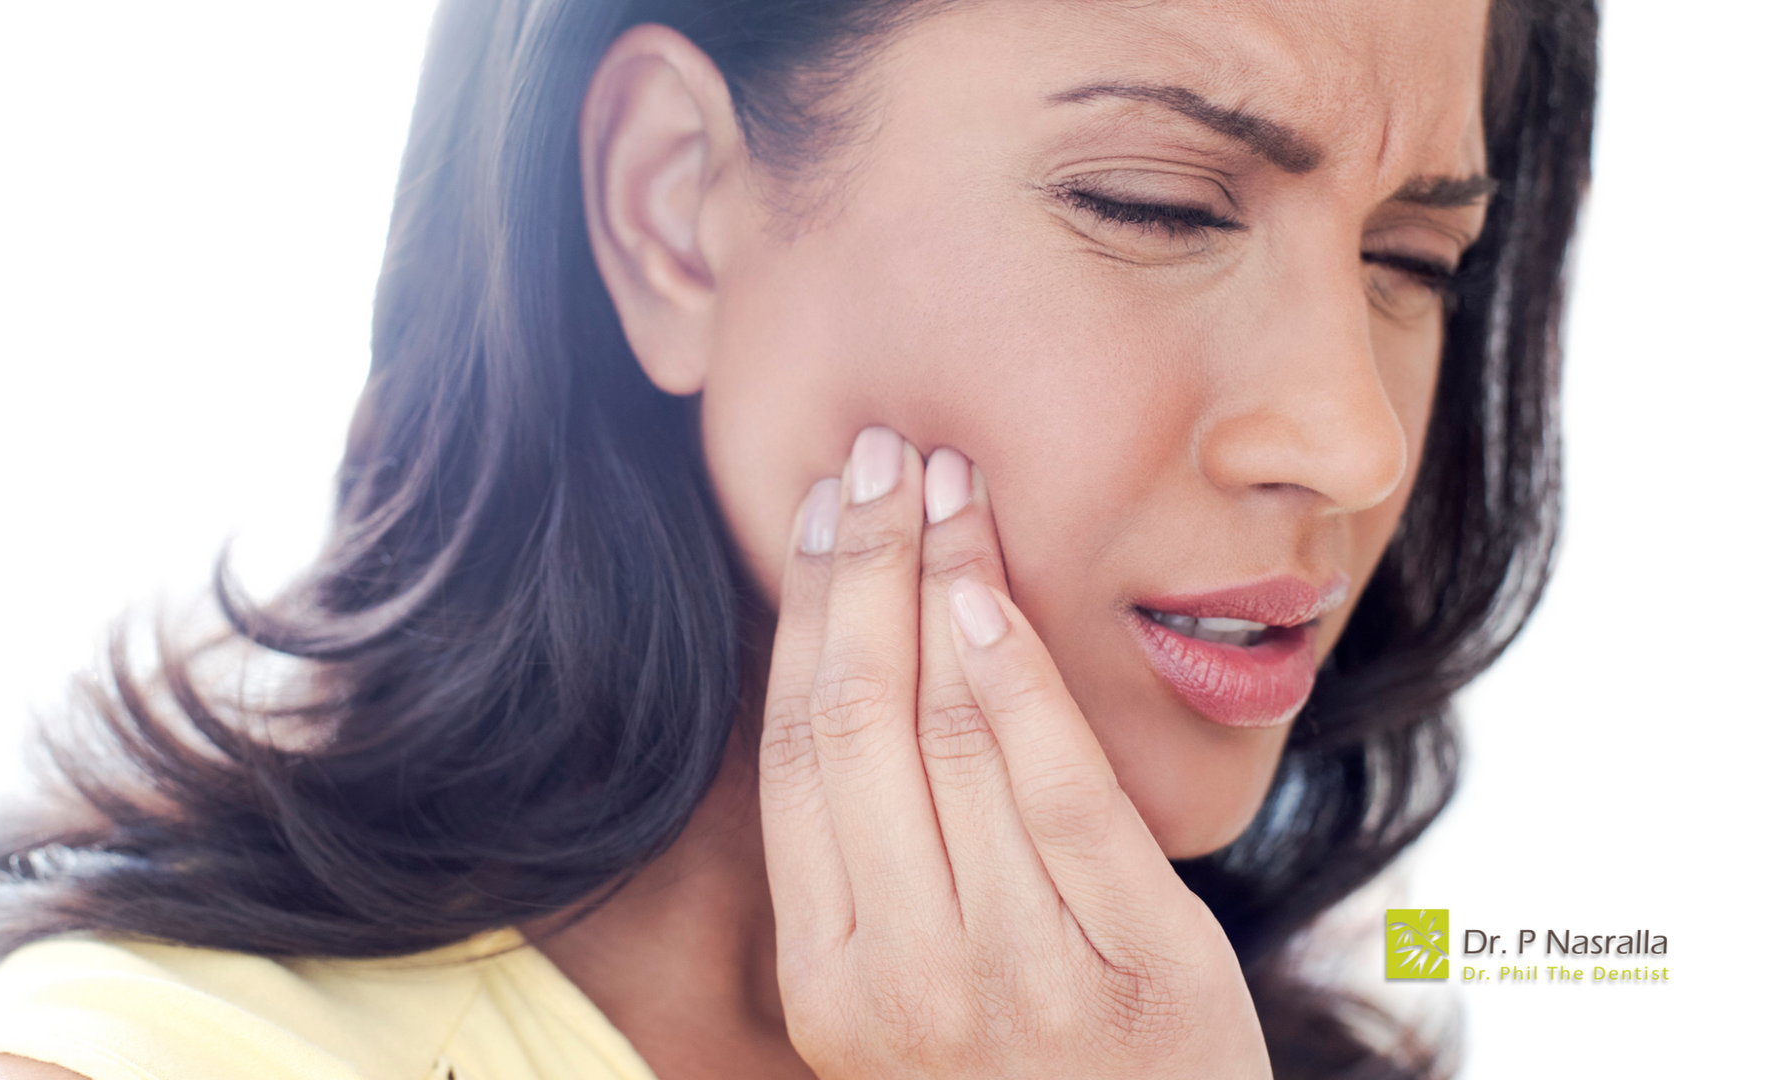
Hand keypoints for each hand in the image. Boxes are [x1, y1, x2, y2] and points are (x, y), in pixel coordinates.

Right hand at [759, 426, 1271, 1078]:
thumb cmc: (1030, 1069)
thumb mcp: (921, 986)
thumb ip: (882, 857)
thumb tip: (854, 660)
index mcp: (828, 980)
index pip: (797, 756)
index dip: (805, 615)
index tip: (822, 513)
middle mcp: (903, 982)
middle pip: (857, 724)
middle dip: (863, 567)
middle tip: (878, 453)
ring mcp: (1019, 983)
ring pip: (950, 741)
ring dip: (941, 589)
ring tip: (944, 484)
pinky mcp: (1140, 974)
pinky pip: (1059, 798)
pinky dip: (1019, 683)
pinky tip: (993, 593)